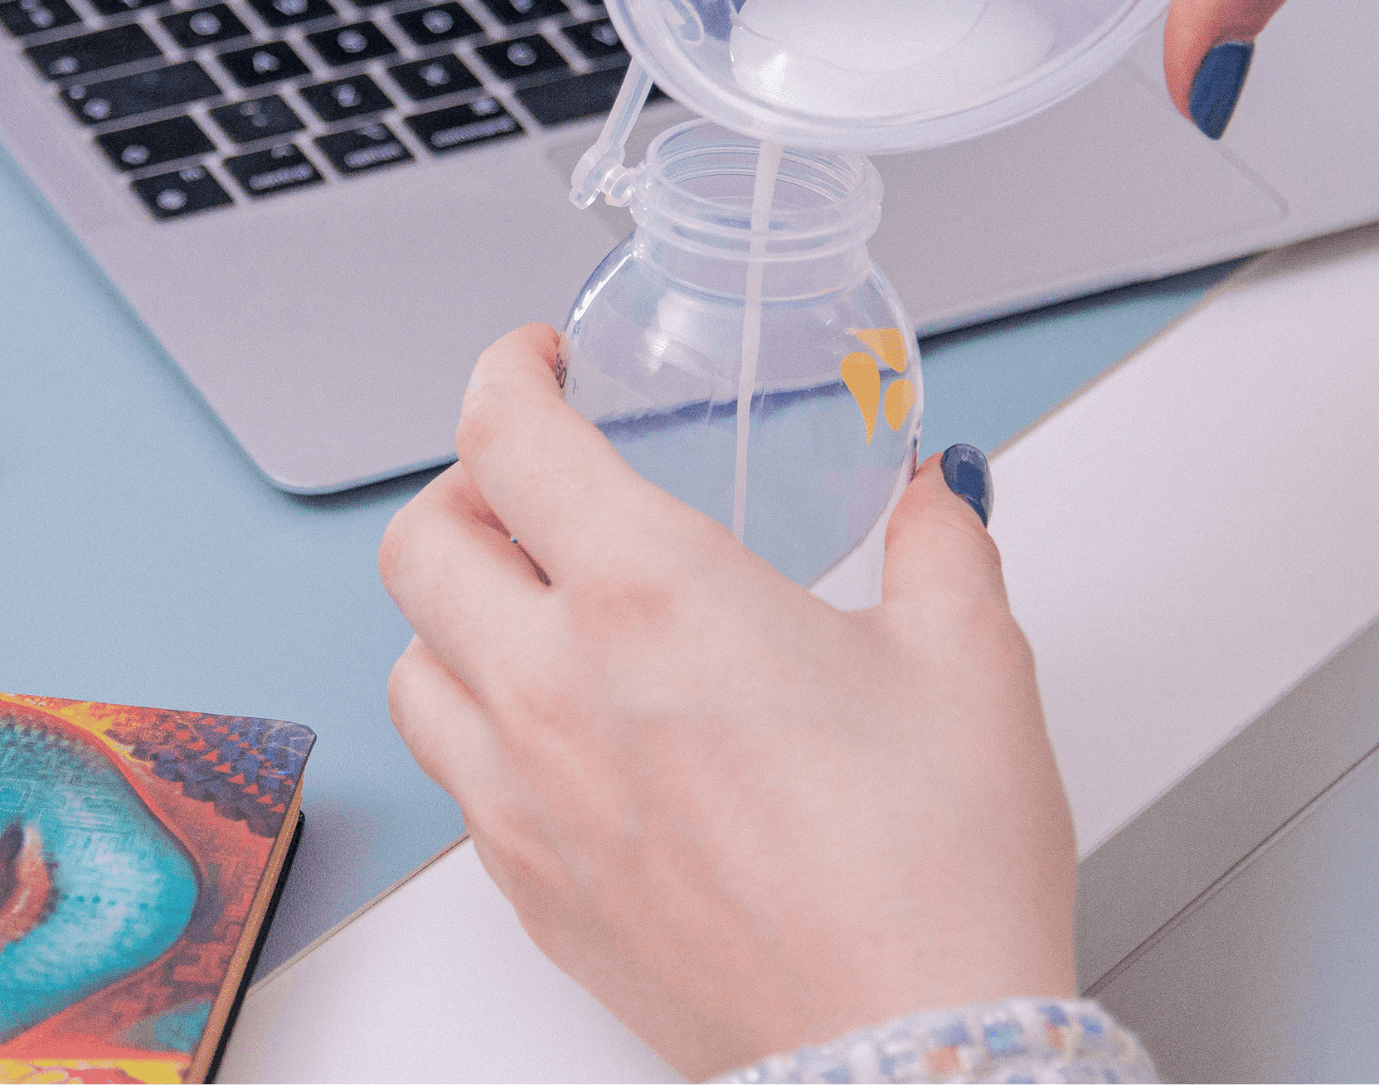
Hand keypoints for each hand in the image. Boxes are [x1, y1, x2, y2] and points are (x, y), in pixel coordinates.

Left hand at [379, 326, 1075, 1079]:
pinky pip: (453, 777)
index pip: (503, 435)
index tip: (535, 363)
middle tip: (535, 483)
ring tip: (532, 605)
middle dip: (466, 485)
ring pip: (409, 661)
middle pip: (418, 541)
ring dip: (454, 609)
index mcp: (651, 596)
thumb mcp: (969, 661)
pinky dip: (477, 719)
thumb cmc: (933, 875)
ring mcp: (527, 801)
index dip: (504, 371)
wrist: (914, 1062)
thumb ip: (937, 545)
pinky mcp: (533, 892)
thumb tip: (931, 496)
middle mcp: (556, 689)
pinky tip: (564, 728)